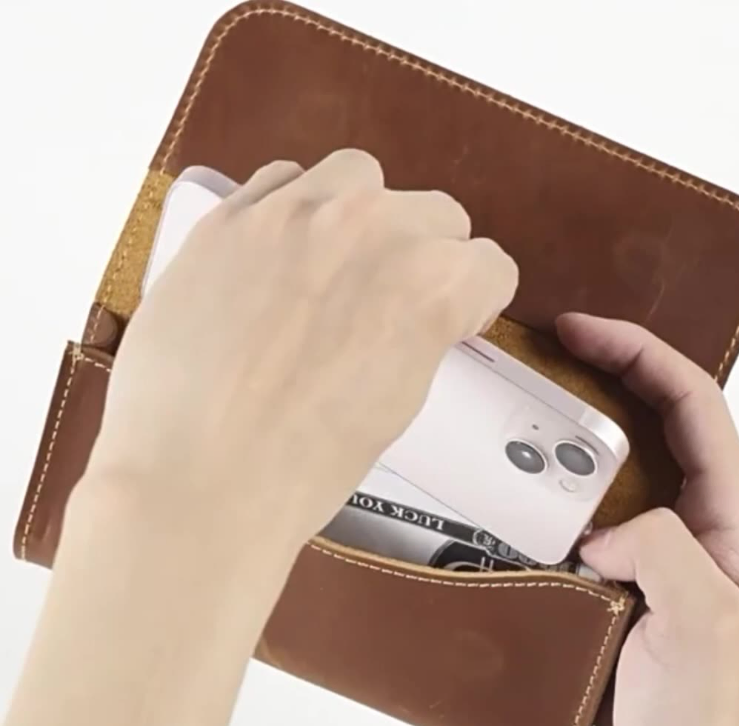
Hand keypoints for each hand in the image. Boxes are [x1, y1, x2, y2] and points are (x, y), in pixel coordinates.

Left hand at [84, 149, 517, 568]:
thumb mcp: (398, 402)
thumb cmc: (303, 466)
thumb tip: (414, 314)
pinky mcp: (228, 218)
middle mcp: (372, 229)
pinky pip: (282, 182)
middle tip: (389, 305)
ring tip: (331, 271)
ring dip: (362, 218)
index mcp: (430, 285)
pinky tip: (275, 260)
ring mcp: (294, 214)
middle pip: (436, 214)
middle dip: (426, 258)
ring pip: (360, 179)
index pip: (489, 266)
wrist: (196, 480)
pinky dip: (293, 211)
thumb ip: (421, 334)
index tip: (451, 324)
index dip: (474, 302)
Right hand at [558, 314, 738, 725]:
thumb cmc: (716, 720)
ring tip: (529, 404)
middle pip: (653, 415)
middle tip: (548, 349)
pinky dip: (556, 479)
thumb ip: (664, 550)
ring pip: (615, 458)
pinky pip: (587, 505)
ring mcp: (660, 545)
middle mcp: (700, 520)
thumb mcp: (706, 624)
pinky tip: (524, 479)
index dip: (639, 354)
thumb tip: (603, 527)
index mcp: (734, 518)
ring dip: (574, 424)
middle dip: (604, 370)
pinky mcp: (623, 570)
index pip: (693, 404)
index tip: (583, 331)